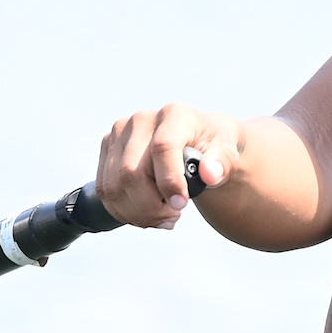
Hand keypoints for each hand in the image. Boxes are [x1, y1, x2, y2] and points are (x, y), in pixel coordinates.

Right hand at [96, 106, 236, 229]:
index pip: (162, 147)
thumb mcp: (226, 154)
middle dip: (150, 206)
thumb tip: (210, 174)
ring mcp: (120, 133)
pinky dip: (123, 210)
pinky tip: (144, 214)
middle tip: (173, 216)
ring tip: (161, 217)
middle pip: (131, 173)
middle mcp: (142, 119)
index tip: (180, 205)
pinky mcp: (107, 148)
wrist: (194, 140)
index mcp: (174, 115)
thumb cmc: (211, 148)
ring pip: (114, 186)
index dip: (169, 181)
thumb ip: (222, 163)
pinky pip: (104, 189)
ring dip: (137, 212)